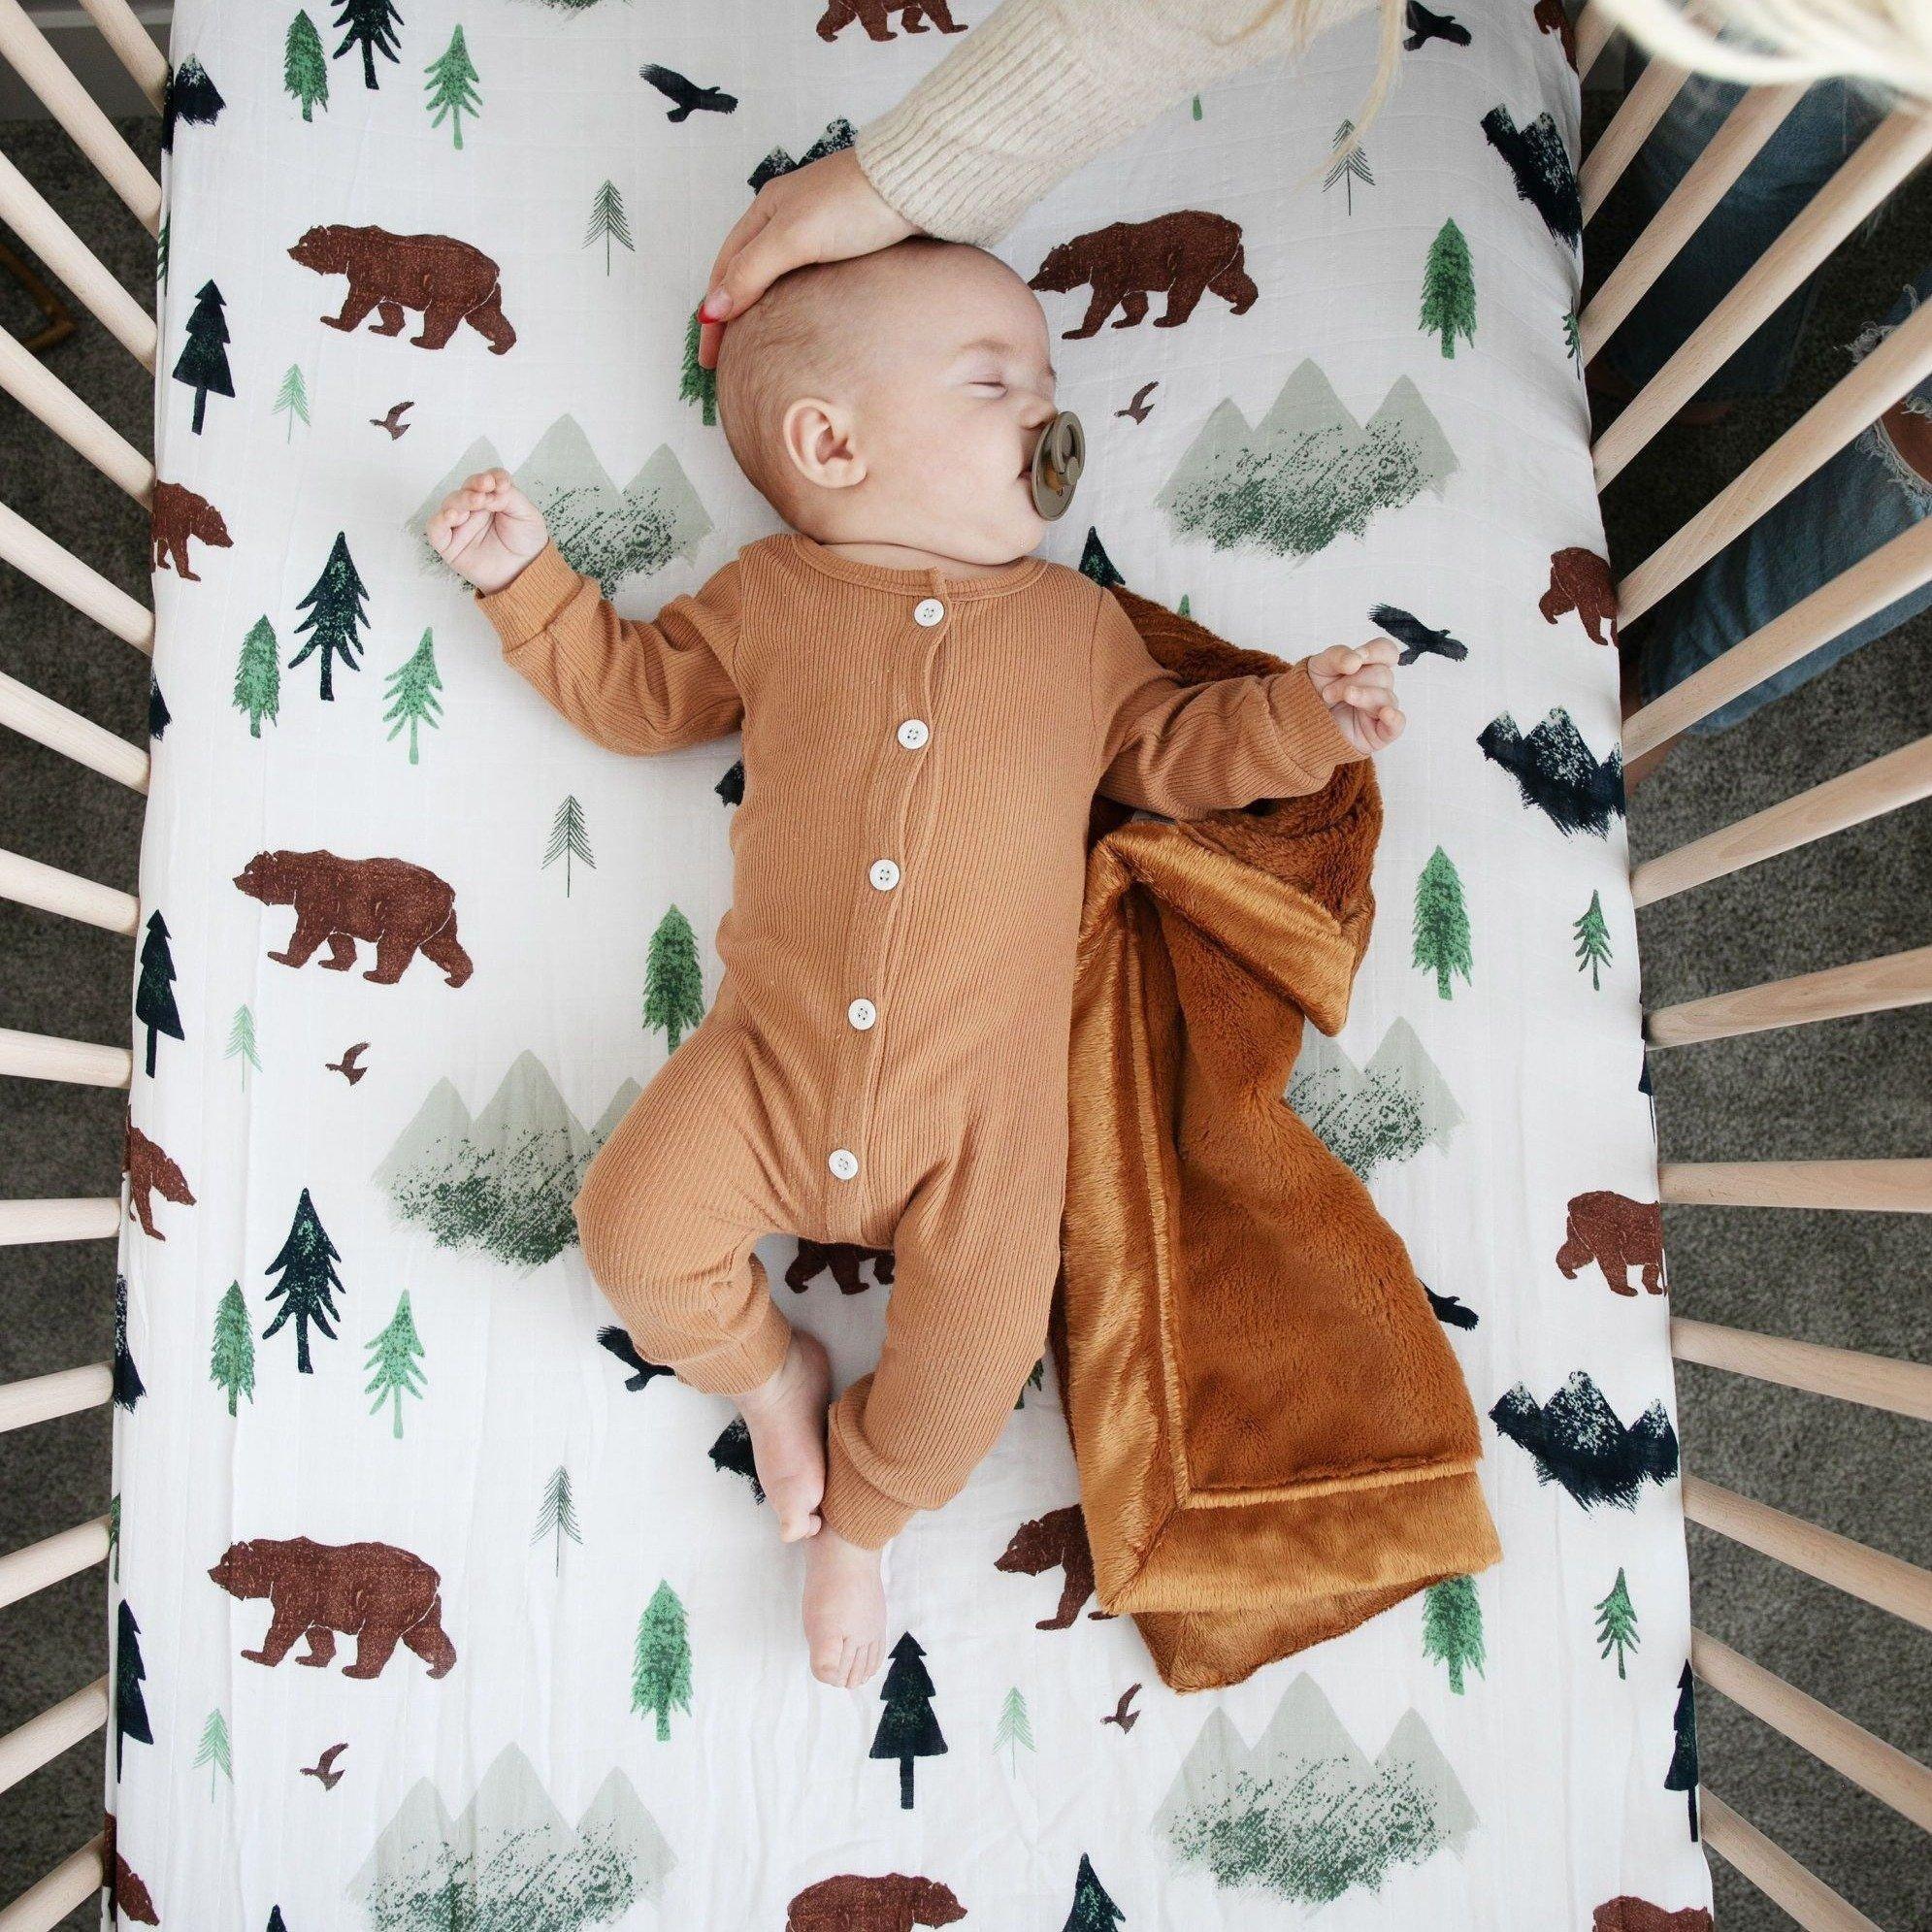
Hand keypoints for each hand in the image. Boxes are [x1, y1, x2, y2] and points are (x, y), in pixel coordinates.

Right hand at [427, 468, 548, 594]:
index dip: (490, 477)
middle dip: (474, 487)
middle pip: (466, 490)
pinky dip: (440, 520)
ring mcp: (460, 526)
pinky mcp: (449, 545)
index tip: (501, 483)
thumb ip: (510, 496)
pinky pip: (435, 529)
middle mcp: (473, 509)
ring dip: (461, 500)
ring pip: (450, 505)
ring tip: (476, 503)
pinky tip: (452, 516)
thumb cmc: (527, 542)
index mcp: (491, 498)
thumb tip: (490, 489)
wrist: (526, 573)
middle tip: (486, 489)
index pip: (485, 480)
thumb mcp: (527, 514)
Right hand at [695, 147, 917, 369]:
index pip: (725, 270)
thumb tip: (712, 309)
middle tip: (724, 360)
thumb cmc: (855, 202)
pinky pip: (804, 280)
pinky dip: (790, 304)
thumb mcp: (793, 237)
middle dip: (730, 314)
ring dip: (759, 310)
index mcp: (765, 210)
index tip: (709, 357)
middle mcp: (786, 218)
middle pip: (745, 273)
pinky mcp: (847, 243)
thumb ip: (751, 272)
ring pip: (775, 278)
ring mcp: (817, 230)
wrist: (916, 185)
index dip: (714, 314)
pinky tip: (798, 322)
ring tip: (754, 347)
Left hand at [1304, 637, 1404, 754]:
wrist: (1303, 722)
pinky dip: (1393, 718)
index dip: (1376, 652)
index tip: (1358, 657)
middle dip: (1352, 681)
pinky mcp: (1380, 733)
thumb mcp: (1320, 666)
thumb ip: (1337, 656)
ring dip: (1360, 696)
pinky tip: (1385, 713)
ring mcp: (1381, 710)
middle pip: (1382, 675)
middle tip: (1327, 692)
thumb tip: (1356, 659)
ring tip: (1333, 700)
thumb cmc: (1316, 692)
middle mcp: (1379, 687)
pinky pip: (1397, 725)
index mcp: (1369, 667)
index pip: (1387, 652)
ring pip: (1386, 698)